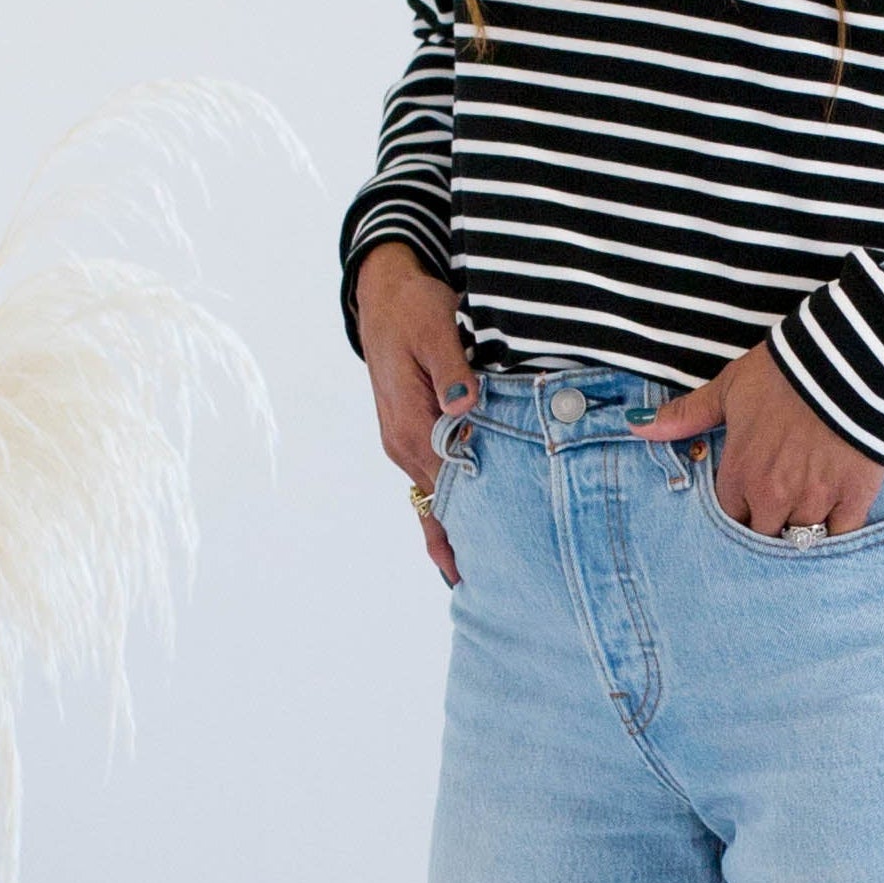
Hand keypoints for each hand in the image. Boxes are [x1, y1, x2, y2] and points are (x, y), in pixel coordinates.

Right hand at [354, 240, 475, 586]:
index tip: (490, 567)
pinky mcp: (411, 431)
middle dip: (464, 545)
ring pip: (436, 496)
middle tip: (500, 588)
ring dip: (457, 529)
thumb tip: (464, 407)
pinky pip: (432, 479)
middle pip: (440, 504)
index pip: (447, 488)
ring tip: (485, 574)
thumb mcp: (435, 327)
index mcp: (411, 424)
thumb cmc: (414, 306)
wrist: (384, 293)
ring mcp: (404, 440)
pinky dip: (446, 508)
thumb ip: (452, 369)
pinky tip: (461, 533)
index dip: (469, 527)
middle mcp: (404, 442)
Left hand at [631, 341, 883, 536]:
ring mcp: (814, 501)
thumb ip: (685, 416)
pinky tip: (834, 520)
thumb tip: (637, 427)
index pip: (729, 518)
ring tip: (805, 514)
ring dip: (799, 532)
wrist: (847, 361)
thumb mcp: (728, 389)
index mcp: (740, 474)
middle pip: (762, 537)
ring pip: (799, 542)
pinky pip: (839, 538)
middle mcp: (772, 497)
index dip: (739, 510)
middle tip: (777, 509)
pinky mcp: (853, 499)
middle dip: (767, 526)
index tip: (748, 501)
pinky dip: (836, 535)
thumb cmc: (782, 373)